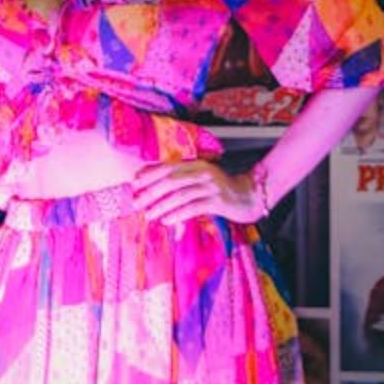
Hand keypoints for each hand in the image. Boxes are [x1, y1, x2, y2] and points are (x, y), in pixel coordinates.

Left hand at [132, 159, 266, 225]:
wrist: (250, 195)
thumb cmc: (221, 188)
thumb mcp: (201, 178)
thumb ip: (181, 179)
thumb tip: (154, 182)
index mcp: (195, 163)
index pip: (168, 167)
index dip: (150, 174)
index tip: (134, 183)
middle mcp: (202, 171)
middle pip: (171, 180)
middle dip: (151, 191)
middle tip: (136, 202)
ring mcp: (210, 186)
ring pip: (180, 195)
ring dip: (162, 205)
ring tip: (148, 214)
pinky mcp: (218, 201)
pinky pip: (193, 207)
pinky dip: (178, 214)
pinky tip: (167, 220)